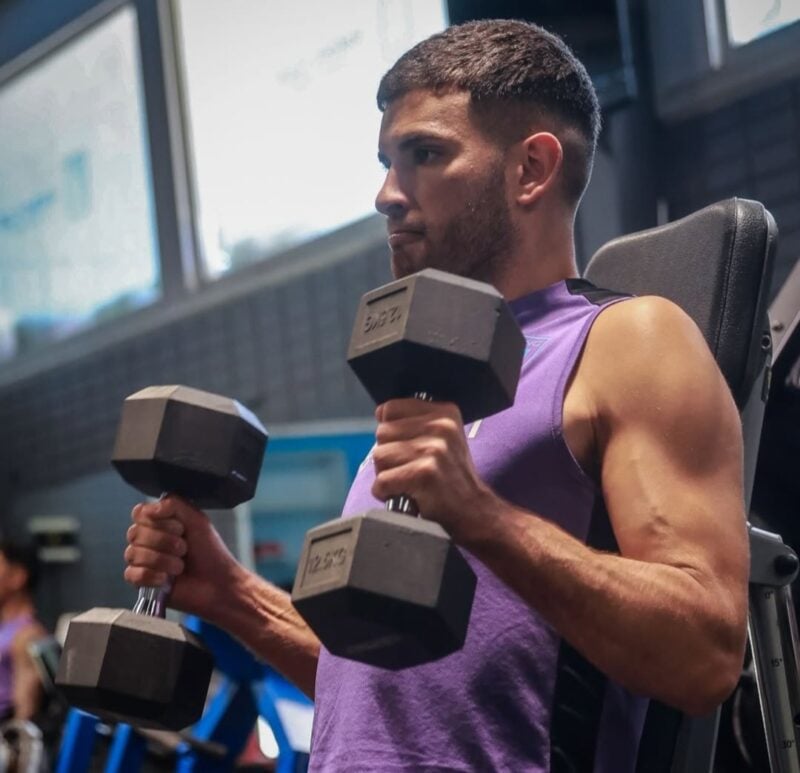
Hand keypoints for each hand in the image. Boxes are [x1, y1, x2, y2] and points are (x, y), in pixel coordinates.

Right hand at [124, 495, 241, 623]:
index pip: (139, 513)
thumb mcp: (197, 519)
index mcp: (159, 523)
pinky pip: (132, 574)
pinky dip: (152, 576)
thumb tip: (149, 509)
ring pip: (133, 553)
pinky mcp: (141, 583)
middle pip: (135, 533)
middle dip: (164, 541)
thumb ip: (174, 504)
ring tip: (180, 566)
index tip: (179, 528)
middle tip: (184, 549)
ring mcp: (142, 561)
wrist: (218, 583)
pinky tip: (167, 579)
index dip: (157, 520)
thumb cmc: (210, 551)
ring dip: (162, 560)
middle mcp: (146, 540)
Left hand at [371, 398, 494, 540]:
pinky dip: (386, 493)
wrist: (474, 511)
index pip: (390, 408)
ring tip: (408, 482)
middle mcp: (441, 426)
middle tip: (409, 469)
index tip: (405, 447)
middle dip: (388, 455)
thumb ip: (415, 422)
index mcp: (445, 412)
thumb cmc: (450, 476)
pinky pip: (382, 481)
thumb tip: (380, 413)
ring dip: (386, 474)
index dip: (390, 431)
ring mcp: (434, 450)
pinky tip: (406, 495)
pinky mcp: (424, 473)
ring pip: (379, 456)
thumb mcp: (443, 438)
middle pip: (382, 433)